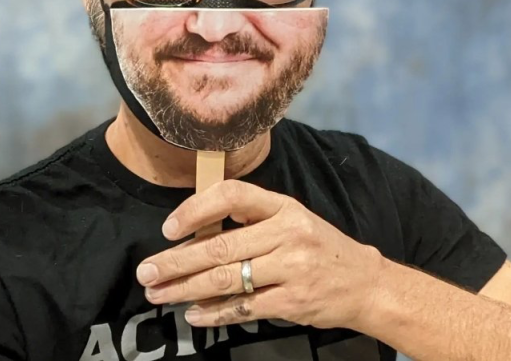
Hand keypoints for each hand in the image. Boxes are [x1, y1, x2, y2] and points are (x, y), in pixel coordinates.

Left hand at [136, 180, 382, 329]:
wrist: (364, 282)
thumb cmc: (318, 247)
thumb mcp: (290, 220)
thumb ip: (250, 222)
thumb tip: (194, 235)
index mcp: (283, 206)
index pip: (232, 195)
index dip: (196, 209)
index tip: (170, 228)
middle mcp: (287, 233)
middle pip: (220, 246)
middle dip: (177, 262)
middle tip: (147, 272)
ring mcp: (291, 269)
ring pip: (227, 279)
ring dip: (186, 289)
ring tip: (160, 294)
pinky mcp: (293, 302)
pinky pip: (244, 308)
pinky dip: (214, 313)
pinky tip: (193, 314)